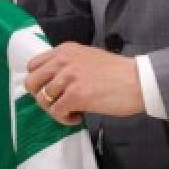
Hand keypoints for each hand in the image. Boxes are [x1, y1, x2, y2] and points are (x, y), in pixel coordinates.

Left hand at [25, 42, 143, 125]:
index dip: (39, 81)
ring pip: (42, 99)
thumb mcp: (87, 57)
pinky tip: (78, 117)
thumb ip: (68, 64)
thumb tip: (52, 81)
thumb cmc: (117, 71)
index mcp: (65, 50)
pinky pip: (56, 112)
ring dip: (55, 109)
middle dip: (41, 96)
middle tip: (57, 102)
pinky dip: (64, 119)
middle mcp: (63, 61)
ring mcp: (68, 77)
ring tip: (71, 110)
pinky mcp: (75, 95)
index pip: (33, 65)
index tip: (51, 89)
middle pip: (31, 82)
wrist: (137, 80)